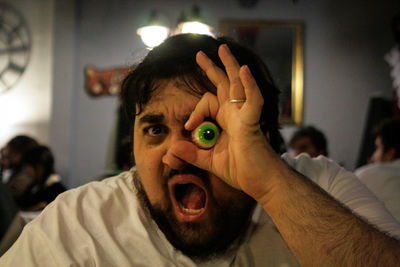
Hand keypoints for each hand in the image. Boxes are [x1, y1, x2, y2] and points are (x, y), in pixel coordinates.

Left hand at [169, 44, 279, 199]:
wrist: (261, 183)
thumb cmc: (241, 170)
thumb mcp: (209, 162)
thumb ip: (192, 154)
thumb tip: (172, 148)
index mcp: (226, 120)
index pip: (208, 102)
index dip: (195, 111)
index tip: (189, 126)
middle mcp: (235, 114)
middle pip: (224, 84)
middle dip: (212, 68)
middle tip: (200, 54)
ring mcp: (244, 116)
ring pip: (238, 84)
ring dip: (230, 65)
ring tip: (223, 48)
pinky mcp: (252, 123)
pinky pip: (252, 100)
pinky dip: (249, 85)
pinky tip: (243, 70)